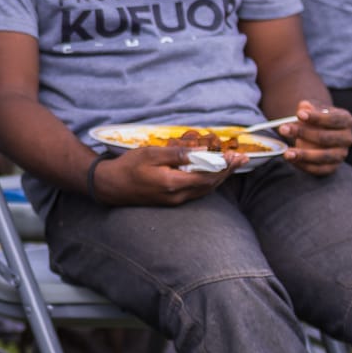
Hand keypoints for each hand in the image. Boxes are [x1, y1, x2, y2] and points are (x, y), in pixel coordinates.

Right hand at [92, 145, 229, 206]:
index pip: (207, 176)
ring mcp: (174, 201)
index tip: (236, 156)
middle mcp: (177, 196)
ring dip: (220, 177)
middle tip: (242, 159)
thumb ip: (177, 154)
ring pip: (205, 190)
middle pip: (210, 185)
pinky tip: (212, 173)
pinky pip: (196, 192)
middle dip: (227, 172)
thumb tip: (201, 151)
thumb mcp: (150, 154)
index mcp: (173, 184)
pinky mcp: (171, 201)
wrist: (110, 187)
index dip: (224, 166)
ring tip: (231, 165)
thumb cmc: (128, 167)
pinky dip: (208, 181)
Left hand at [278, 99, 351, 174]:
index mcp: (346, 120)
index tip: (298, 114)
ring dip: (304, 155)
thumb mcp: (313, 108)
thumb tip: (304, 108)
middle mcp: (347, 138)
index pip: (332, 119)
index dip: (316, 118)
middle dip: (303, 133)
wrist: (319, 132)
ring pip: (323, 156)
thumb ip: (308, 107)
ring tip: (286, 153)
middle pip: (325, 138)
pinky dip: (304, 166)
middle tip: (283, 129)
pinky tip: (292, 160)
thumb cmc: (315, 118)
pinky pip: (319, 169)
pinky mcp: (333, 167)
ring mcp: (341, 154)